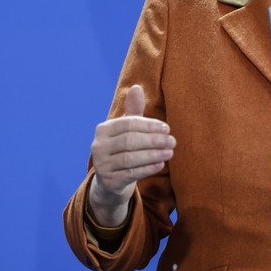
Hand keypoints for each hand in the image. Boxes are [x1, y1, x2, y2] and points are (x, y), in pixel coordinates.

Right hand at [88, 84, 175, 225]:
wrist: (111, 182)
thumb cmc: (123, 149)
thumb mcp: (127, 130)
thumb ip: (133, 112)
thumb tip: (137, 87)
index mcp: (103, 130)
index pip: (129, 124)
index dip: (149, 125)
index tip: (167, 128)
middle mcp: (98, 147)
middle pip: (130, 141)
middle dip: (154, 140)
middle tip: (173, 141)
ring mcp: (102, 165)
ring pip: (131, 158)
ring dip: (154, 154)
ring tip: (170, 152)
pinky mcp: (109, 182)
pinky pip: (131, 174)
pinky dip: (148, 168)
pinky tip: (161, 164)